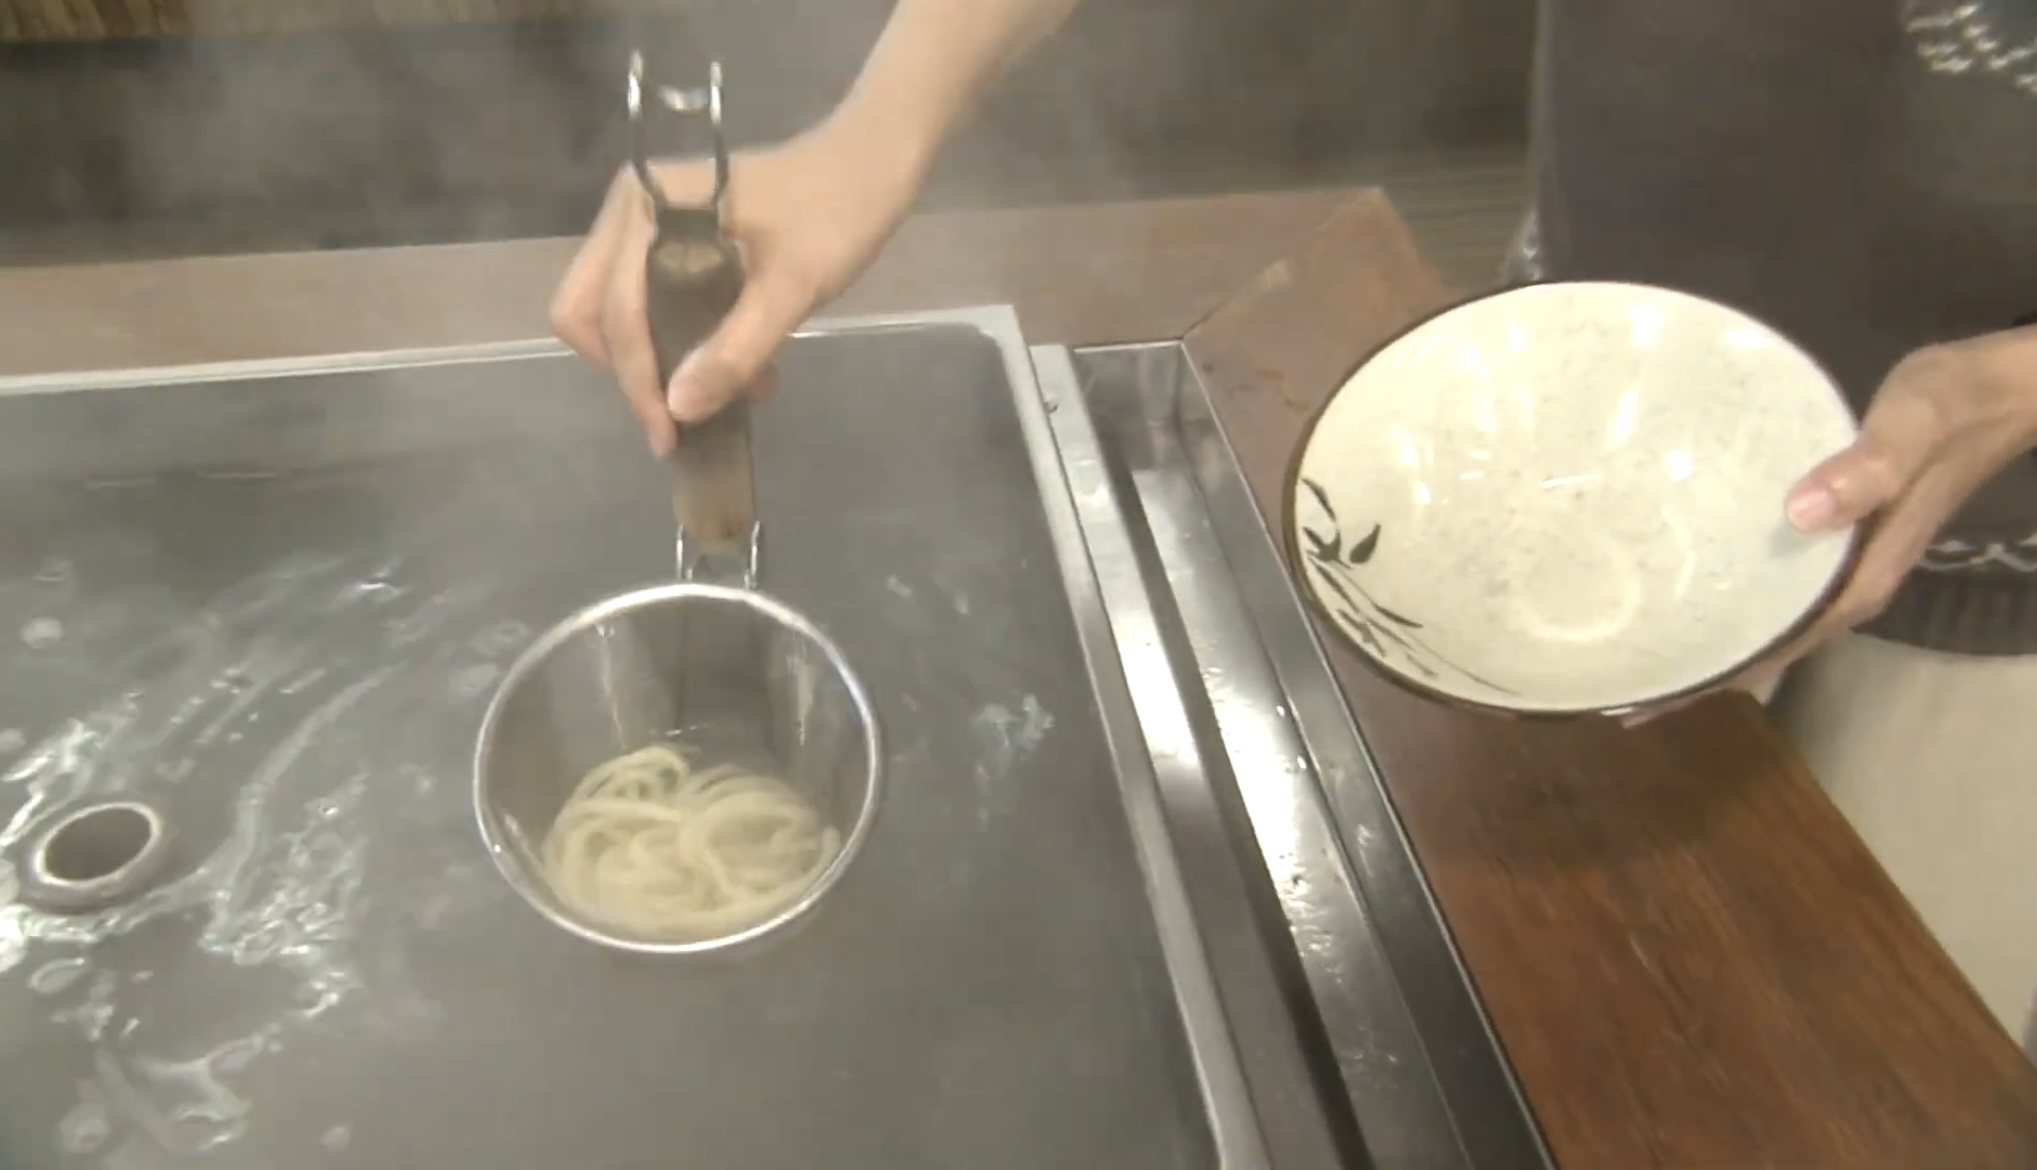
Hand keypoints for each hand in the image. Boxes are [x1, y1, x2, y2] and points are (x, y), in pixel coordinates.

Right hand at [550, 112, 929, 454]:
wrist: (870, 165)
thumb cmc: (836, 215)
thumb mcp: (793, 288)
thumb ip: (736, 349)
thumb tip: (679, 409)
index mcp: (647, 207)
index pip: (616, 309)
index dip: (637, 379)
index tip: (667, 436)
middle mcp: (629, 208)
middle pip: (589, 308)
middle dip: (628, 369)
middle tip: (677, 417)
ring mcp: (644, 220)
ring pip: (614, 308)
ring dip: (655, 358)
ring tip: (723, 394)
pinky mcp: (666, 234)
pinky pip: (646, 297)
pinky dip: (674, 338)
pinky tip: (732, 365)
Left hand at [1626, 330, 2036, 724]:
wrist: (2003, 388)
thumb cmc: (1955, 406)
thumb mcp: (1910, 431)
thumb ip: (1864, 473)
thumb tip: (1798, 515)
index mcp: (1862, 578)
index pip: (1779, 646)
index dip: (1719, 674)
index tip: (1654, 698)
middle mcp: (1853, 583)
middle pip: (1769, 643)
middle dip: (1705, 666)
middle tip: (1627, 683)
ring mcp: (1848, 561)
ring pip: (1773, 615)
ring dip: (1719, 632)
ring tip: (1647, 643)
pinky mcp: (1842, 533)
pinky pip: (1779, 578)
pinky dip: (1738, 588)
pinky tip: (1697, 577)